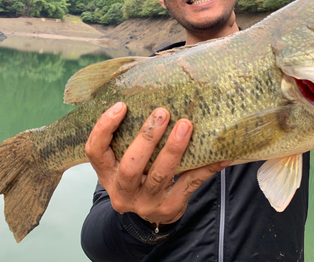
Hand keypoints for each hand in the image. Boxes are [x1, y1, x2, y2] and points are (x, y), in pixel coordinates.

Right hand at [85, 102, 230, 226]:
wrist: (150, 217)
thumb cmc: (139, 177)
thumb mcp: (125, 161)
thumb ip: (129, 138)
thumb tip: (154, 96)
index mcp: (107, 174)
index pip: (95, 151)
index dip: (105, 128)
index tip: (122, 105)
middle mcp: (122, 191)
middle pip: (131, 166)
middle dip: (147, 137)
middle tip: (163, 113)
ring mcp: (146, 202)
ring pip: (159, 174)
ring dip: (174, 148)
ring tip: (186, 126)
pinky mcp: (170, 207)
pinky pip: (190, 184)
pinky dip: (206, 167)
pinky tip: (219, 155)